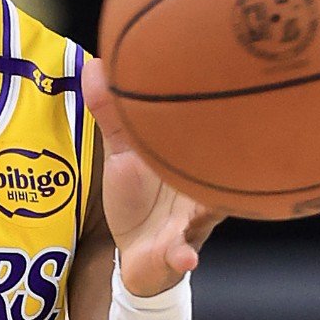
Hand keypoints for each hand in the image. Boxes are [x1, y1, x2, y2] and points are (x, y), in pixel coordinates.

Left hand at [83, 58, 224, 297]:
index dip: (209, 105)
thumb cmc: (138, 196)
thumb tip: (95, 64)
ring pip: (209, 212)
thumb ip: (110, 113)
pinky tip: (186, 256)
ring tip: (209, 205)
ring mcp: (192, 219)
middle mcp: (200, 186)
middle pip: (218, 169)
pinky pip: (184, 252)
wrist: (137, 253)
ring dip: (208, 209)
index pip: (205, 128)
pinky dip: (184, 254)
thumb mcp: (121, 153)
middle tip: (224, 140)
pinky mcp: (177, 249)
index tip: (214, 74)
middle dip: (223, 157)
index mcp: (189, 157)